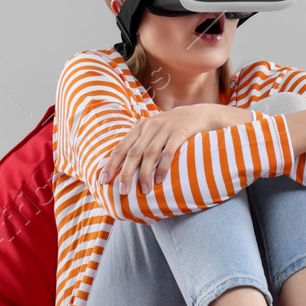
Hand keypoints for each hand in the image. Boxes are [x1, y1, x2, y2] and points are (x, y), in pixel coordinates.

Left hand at [100, 104, 245, 192]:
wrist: (202, 114)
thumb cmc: (176, 127)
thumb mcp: (156, 129)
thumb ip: (142, 142)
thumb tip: (124, 165)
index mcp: (141, 126)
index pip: (121, 147)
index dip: (111, 164)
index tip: (103, 181)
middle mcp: (150, 126)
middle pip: (133, 153)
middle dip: (126, 173)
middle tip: (122, 191)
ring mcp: (165, 128)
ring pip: (149, 154)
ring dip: (145, 175)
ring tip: (144, 191)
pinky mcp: (180, 132)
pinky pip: (168, 152)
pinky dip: (163, 167)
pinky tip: (160, 181)